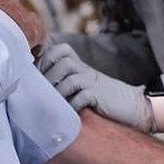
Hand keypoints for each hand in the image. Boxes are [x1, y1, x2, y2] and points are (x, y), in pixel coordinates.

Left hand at [37, 43, 155, 132]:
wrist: (129, 104)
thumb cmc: (99, 98)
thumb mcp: (81, 84)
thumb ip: (62, 81)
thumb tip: (33, 86)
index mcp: (78, 64)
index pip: (59, 50)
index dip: (45, 60)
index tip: (36, 76)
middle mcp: (85, 69)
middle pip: (63, 62)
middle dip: (49, 78)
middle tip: (42, 94)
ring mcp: (93, 81)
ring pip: (71, 79)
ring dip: (59, 93)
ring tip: (53, 105)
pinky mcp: (99, 95)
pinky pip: (83, 96)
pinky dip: (73, 105)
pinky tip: (69, 113)